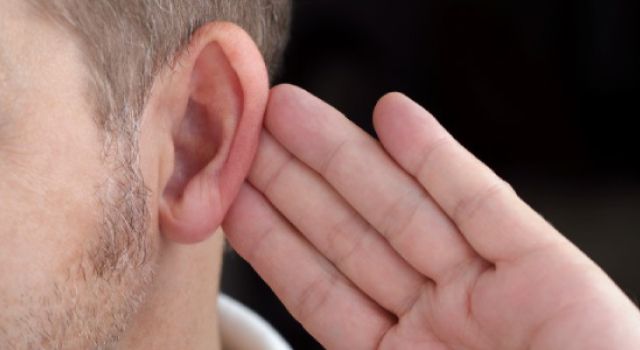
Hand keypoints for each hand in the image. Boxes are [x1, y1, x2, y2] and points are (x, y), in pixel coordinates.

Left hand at [223, 85, 639, 349]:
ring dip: (346, 155)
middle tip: (247, 134)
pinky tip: (393, 116)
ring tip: (289, 112)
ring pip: (403, 207)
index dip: (270, 239)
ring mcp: (487, 289)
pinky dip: (438, 157)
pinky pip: (482, 202)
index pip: (317, 289)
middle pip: (351, 235)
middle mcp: (436, 321)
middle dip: (295, 182)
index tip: (229, 193)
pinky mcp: (542, 266)